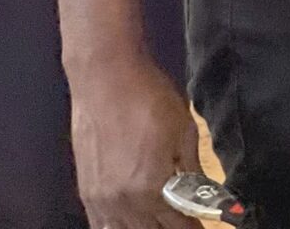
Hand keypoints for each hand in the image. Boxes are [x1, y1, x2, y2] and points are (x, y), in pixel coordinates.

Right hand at [70, 54, 198, 227]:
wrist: (105, 75)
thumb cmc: (149, 96)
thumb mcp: (183, 129)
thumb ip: (193, 170)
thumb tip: (204, 195)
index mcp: (151, 189)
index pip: (177, 226)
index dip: (193, 227)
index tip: (202, 225)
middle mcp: (123, 203)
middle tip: (183, 221)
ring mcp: (100, 200)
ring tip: (158, 221)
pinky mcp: (85, 191)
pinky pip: (101, 226)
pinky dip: (117, 228)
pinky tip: (130, 223)